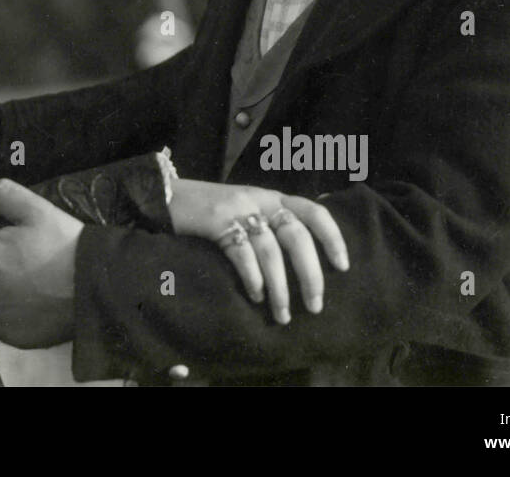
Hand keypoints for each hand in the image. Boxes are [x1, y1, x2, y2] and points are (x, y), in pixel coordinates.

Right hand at [168, 179, 348, 323]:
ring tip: (282, 314)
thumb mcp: (247, 210)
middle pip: (297, 237)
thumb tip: (304, 259)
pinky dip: (253, 277)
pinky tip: (255, 295)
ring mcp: (237, 207)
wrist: (166, 194)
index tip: (343, 266)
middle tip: (314, 305)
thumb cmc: (211, 212)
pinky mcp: (215, 220)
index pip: (313, 212)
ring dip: (280, 287)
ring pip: (270, 250)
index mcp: (272, 198)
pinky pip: (241, 252)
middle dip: (310, 275)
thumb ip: (271, 225)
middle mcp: (259, 199)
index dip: (332, 238)